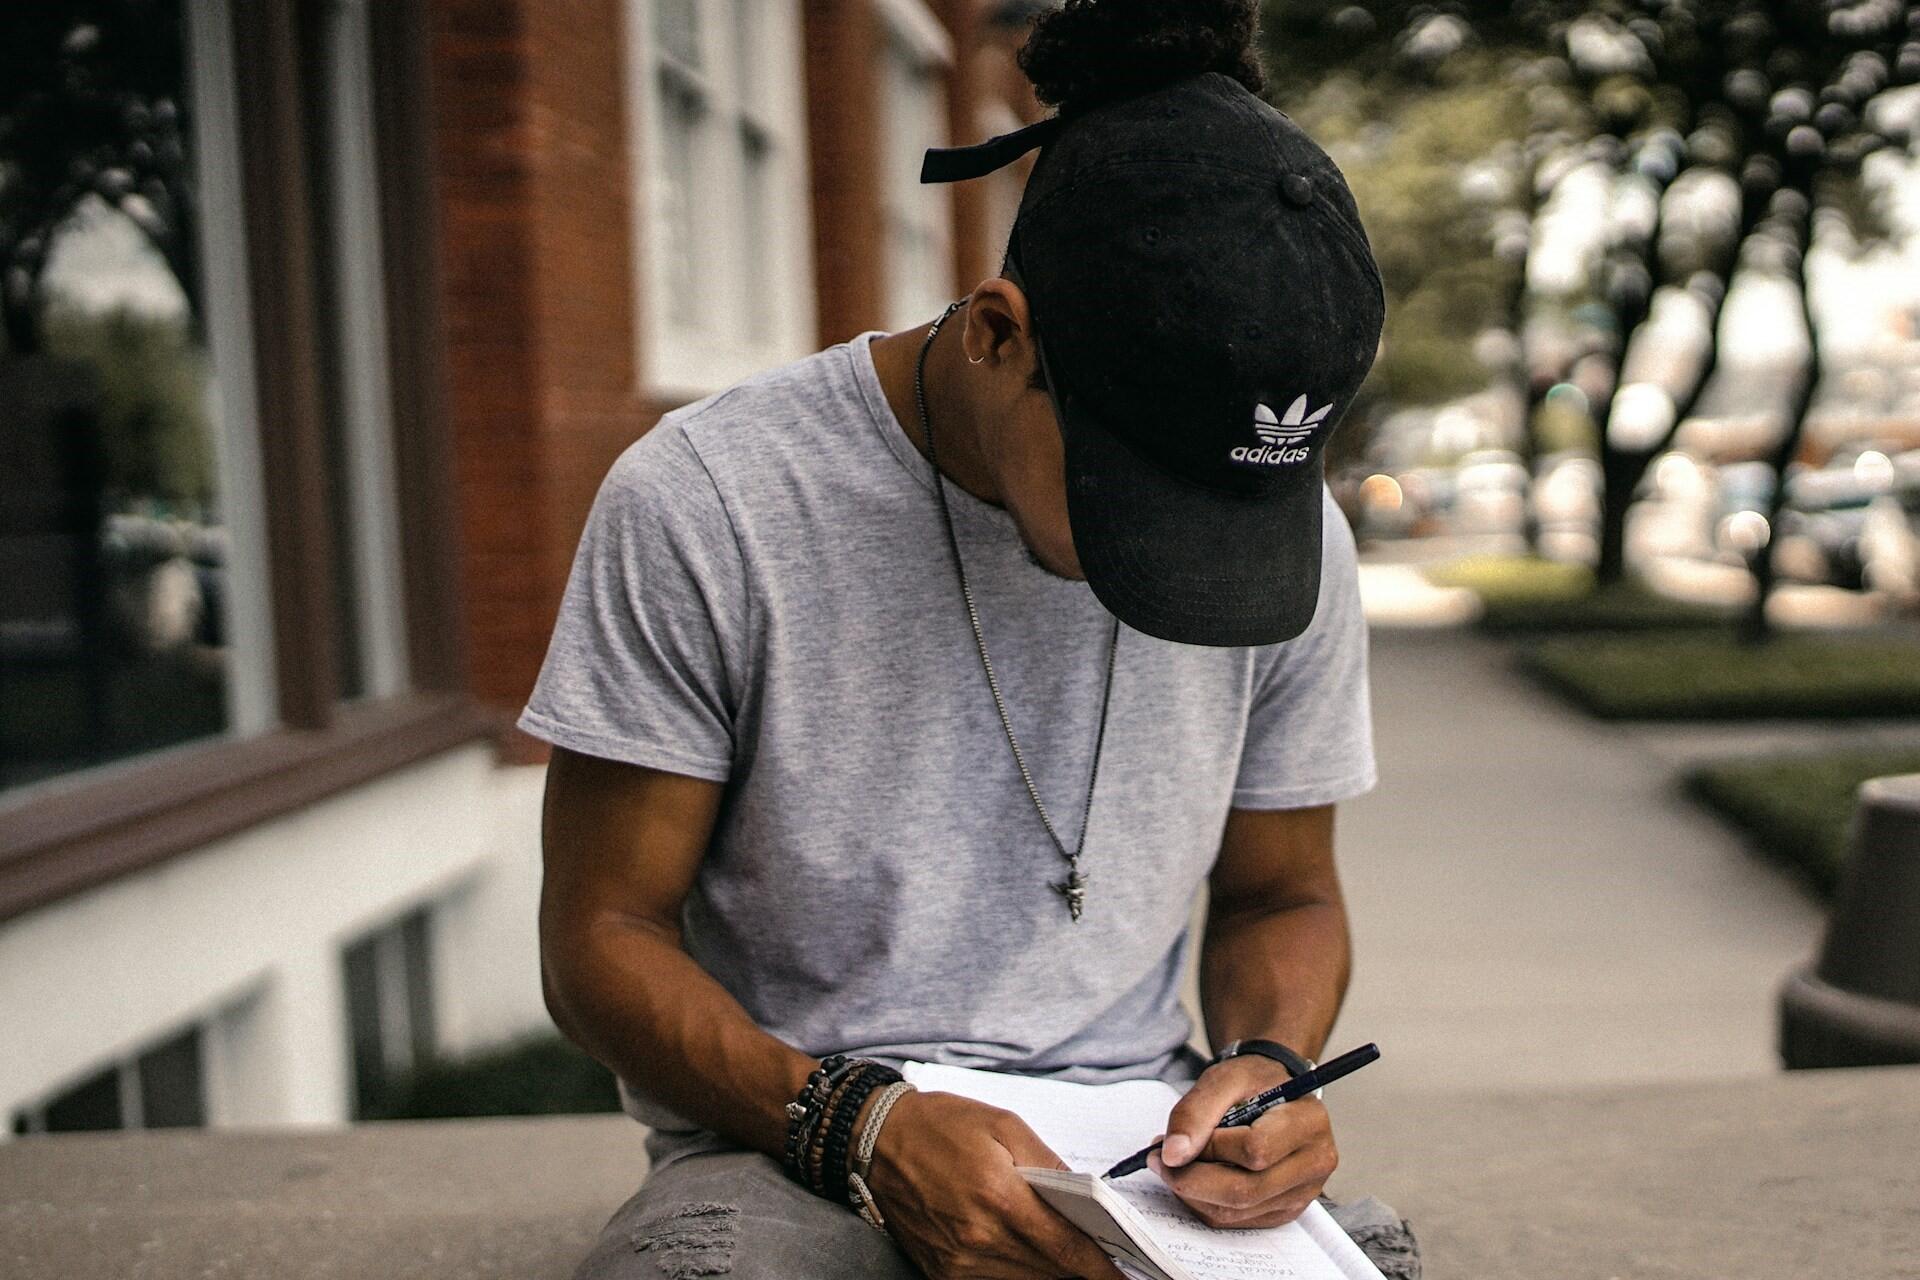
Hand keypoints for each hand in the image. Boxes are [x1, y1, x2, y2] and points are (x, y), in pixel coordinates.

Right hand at [864, 1087, 1128, 1279]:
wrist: (875, 1140)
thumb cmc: (941, 1124)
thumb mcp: (1003, 1125)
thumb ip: (1048, 1163)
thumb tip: (1085, 1197)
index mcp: (1000, 1196)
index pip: (1066, 1247)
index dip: (1101, 1267)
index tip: (1124, 1276)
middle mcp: (979, 1237)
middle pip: (1050, 1271)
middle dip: (1081, 1270)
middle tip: (1108, 1266)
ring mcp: (958, 1261)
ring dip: (1052, 1274)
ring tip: (1073, 1262)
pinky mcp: (941, 1272)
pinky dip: (1018, 1277)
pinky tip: (1030, 1261)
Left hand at [1150, 1056, 1337, 1228]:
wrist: (1275, 1092)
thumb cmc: (1253, 1082)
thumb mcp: (1223, 1078)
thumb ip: (1195, 1112)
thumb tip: (1172, 1155)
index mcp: (1309, 1123)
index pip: (1255, 1150)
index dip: (1209, 1149)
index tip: (1171, 1141)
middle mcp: (1315, 1163)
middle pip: (1246, 1190)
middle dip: (1192, 1178)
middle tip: (1159, 1160)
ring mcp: (1303, 1193)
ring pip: (1237, 1211)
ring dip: (1193, 1193)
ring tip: (1174, 1165)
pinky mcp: (1285, 1211)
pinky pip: (1237, 1220)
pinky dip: (1204, 1203)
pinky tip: (1194, 1179)